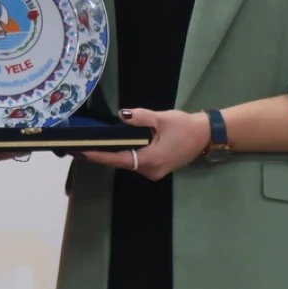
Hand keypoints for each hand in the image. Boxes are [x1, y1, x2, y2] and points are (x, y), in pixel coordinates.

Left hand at [81, 108, 209, 180]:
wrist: (206, 135)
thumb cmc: (185, 127)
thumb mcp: (161, 118)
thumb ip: (139, 118)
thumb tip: (120, 117)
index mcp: (150, 160)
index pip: (118, 159)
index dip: (99, 156)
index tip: (82, 152)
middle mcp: (150, 170)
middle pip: (121, 162)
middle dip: (103, 154)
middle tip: (83, 145)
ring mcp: (154, 171)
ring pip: (129, 162)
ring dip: (114, 153)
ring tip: (95, 143)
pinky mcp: (157, 168)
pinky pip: (137, 161)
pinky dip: (126, 153)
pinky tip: (115, 144)